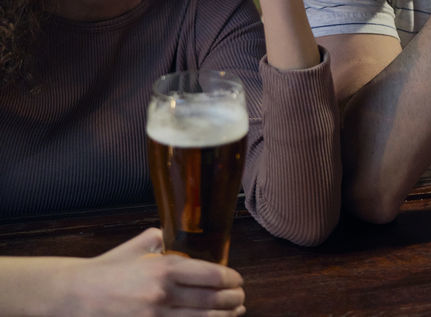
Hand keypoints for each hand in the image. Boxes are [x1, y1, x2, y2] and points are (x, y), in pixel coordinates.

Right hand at [56, 229, 244, 315]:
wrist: (75, 295)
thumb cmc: (108, 269)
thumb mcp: (138, 246)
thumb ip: (165, 239)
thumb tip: (185, 236)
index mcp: (164, 268)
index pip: (213, 275)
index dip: (232, 279)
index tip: (238, 280)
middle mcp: (163, 294)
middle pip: (213, 301)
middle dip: (234, 300)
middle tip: (241, 298)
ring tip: (235, 312)